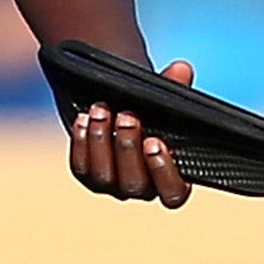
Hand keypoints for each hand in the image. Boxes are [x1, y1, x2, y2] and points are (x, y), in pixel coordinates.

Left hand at [68, 60, 193, 208]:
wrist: (117, 110)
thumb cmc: (150, 110)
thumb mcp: (163, 100)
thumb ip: (175, 88)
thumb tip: (181, 69)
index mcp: (171, 179)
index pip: (173, 194)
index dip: (164, 172)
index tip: (155, 141)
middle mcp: (142, 188)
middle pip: (135, 184)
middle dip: (128, 148)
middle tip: (127, 115)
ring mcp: (112, 184)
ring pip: (104, 176)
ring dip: (101, 140)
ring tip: (101, 109)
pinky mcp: (87, 174)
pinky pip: (81, 166)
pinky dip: (81, 142)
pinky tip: (83, 118)